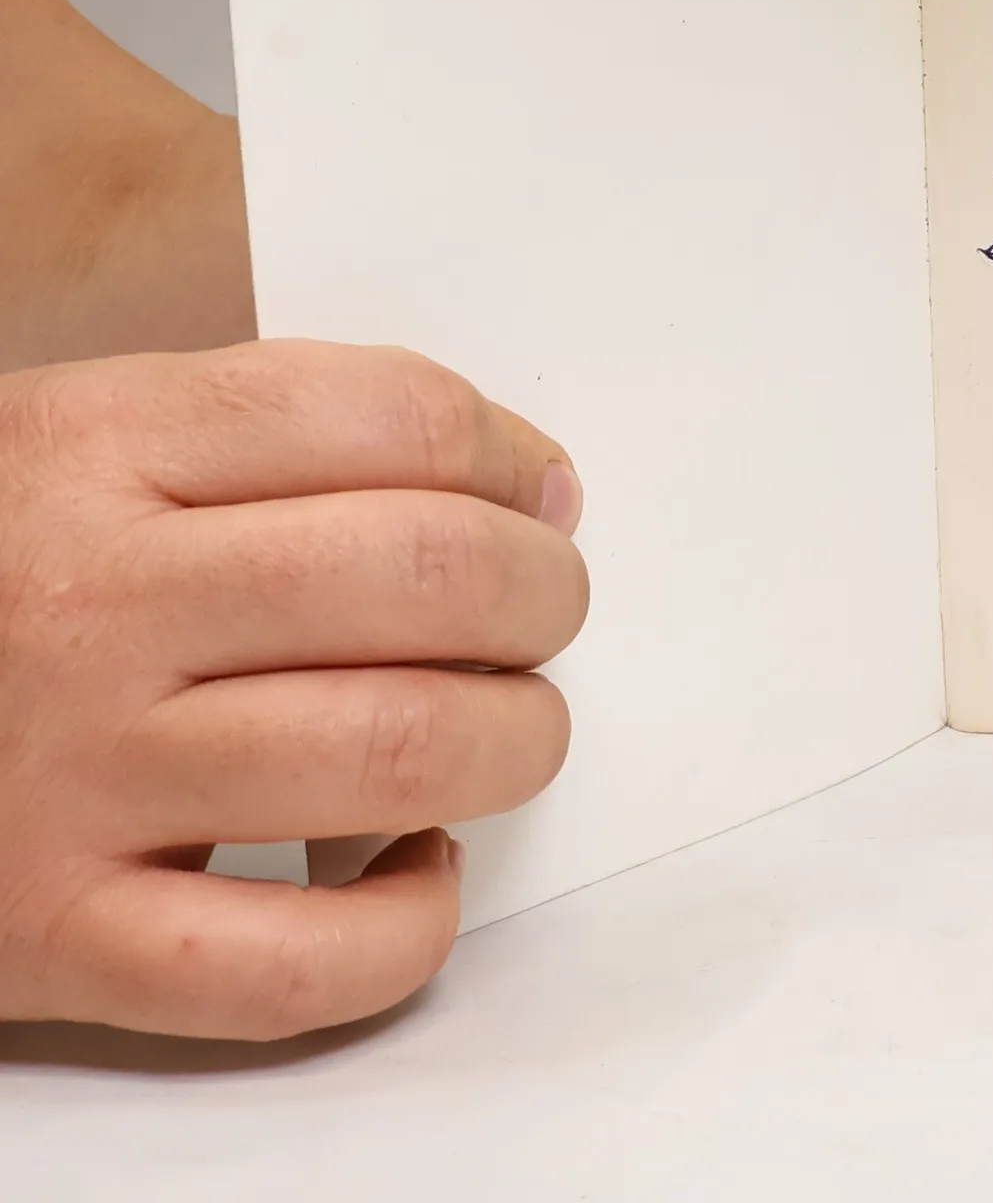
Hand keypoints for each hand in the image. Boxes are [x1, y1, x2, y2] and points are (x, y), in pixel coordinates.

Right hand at [0, 339, 587, 1039]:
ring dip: (513, 742)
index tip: (534, 493)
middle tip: (539, 609)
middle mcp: (90, 605)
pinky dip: (403, 928)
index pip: (394, 420)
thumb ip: (296, 432)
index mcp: (99, 447)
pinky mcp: (54, 938)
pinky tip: (410, 865)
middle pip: (427, 578)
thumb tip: (531, 482)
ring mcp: (71, 778)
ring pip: (398, 754)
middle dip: (542, 595)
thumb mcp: (91, 435)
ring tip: (499, 725)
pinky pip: (295, 967)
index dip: (511, 455)